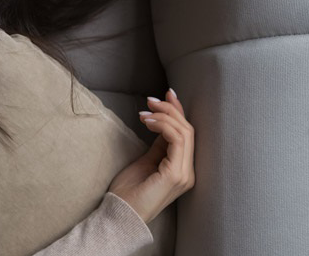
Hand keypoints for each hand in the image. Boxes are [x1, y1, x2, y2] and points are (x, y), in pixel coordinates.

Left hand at [108, 88, 195, 222]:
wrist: (120, 215)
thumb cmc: (129, 191)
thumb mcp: (146, 160)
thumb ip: (159, 145)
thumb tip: (162, 123)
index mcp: (182, 170)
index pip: (187, 135)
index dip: (178, 112)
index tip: (166, 94)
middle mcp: (188, 172)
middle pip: (188, 130)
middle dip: (170, 109)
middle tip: (150, 100)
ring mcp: (184, 174)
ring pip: (184, 133)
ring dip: (164, 116)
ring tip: (144, 112)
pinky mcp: (175, 174)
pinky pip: (176, 140)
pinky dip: (163, 126)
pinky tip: (147, 122)